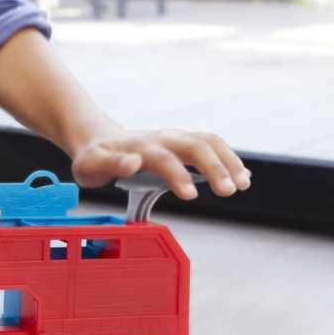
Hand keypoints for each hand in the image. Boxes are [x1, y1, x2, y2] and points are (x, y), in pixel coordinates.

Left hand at [69, 126, 250, 199]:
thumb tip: (133, 164)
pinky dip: (229, 158)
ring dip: (227, 161)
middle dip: (214, 167)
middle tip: (229, 191)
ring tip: (243, 184)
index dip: (177, 175)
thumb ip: (110, 165)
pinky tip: (242, 177)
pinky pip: (211, 145)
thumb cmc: (94, 158)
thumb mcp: (90, 165)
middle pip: (193, 145)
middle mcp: (160, 139)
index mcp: (138, 147)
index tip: (191, 195)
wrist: (97, 139)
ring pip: (207, 142)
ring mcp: (174, 139)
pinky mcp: (184, 143)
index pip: (162, 158)